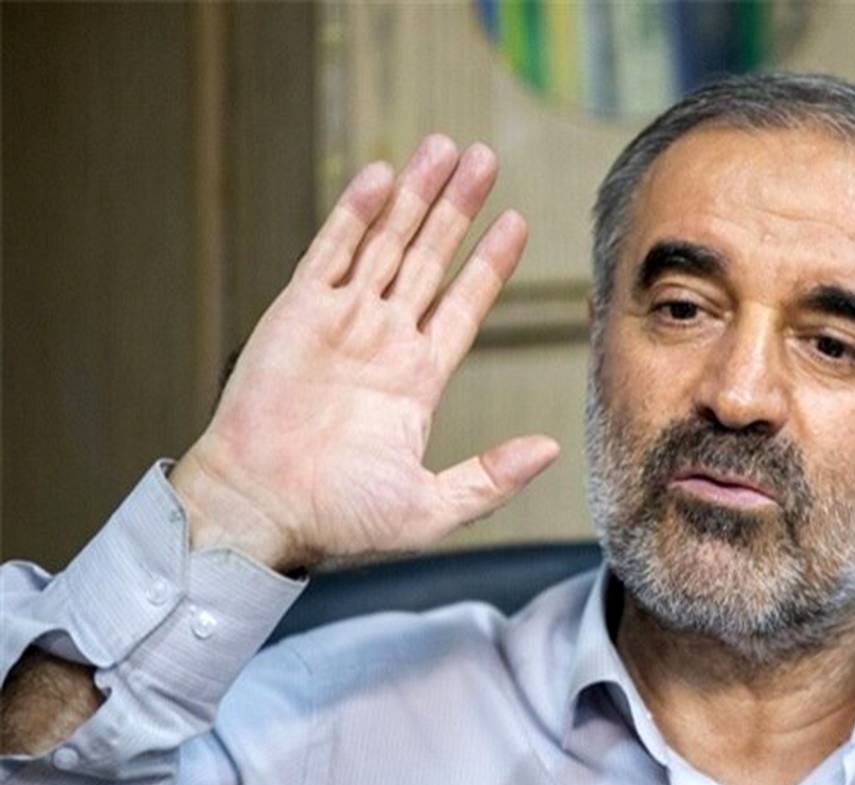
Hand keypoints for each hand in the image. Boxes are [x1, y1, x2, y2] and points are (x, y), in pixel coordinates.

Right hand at [171, 136, 559, 571]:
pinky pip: (330, 251)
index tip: (515, 223)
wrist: (257, 512)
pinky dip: (355, 212)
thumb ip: (491, 477)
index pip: (463, 305)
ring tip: (445, 149)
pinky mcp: (296, 313)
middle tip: (484, 158)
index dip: (489, 264)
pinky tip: (382, 175)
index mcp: (417, 379)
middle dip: (457, 209)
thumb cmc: (336, 519)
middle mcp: (383, 341)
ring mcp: (340, 322)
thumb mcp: (429, 508)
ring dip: (415, 196)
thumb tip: (550, 448)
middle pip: (429, 259)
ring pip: (386, 243)